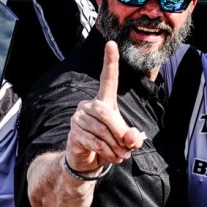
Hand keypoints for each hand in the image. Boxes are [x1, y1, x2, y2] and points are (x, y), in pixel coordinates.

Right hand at [65, 41, 145, 172]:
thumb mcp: (125, 141)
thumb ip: (131, 137)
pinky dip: (108, 152)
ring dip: (116, 146)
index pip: (107, 79)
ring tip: (121, 155)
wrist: (87, 162)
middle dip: (120, 131)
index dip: (110, 62)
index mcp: (103, 101)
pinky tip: (111, 157)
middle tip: (129, 147)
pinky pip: (96, 142)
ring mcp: (78, 118)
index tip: (111, 44)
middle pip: (106, 112)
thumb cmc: (108, 146)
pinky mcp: (73, 133)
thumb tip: (132, 139)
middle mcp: (88, 106)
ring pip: (102, 131)